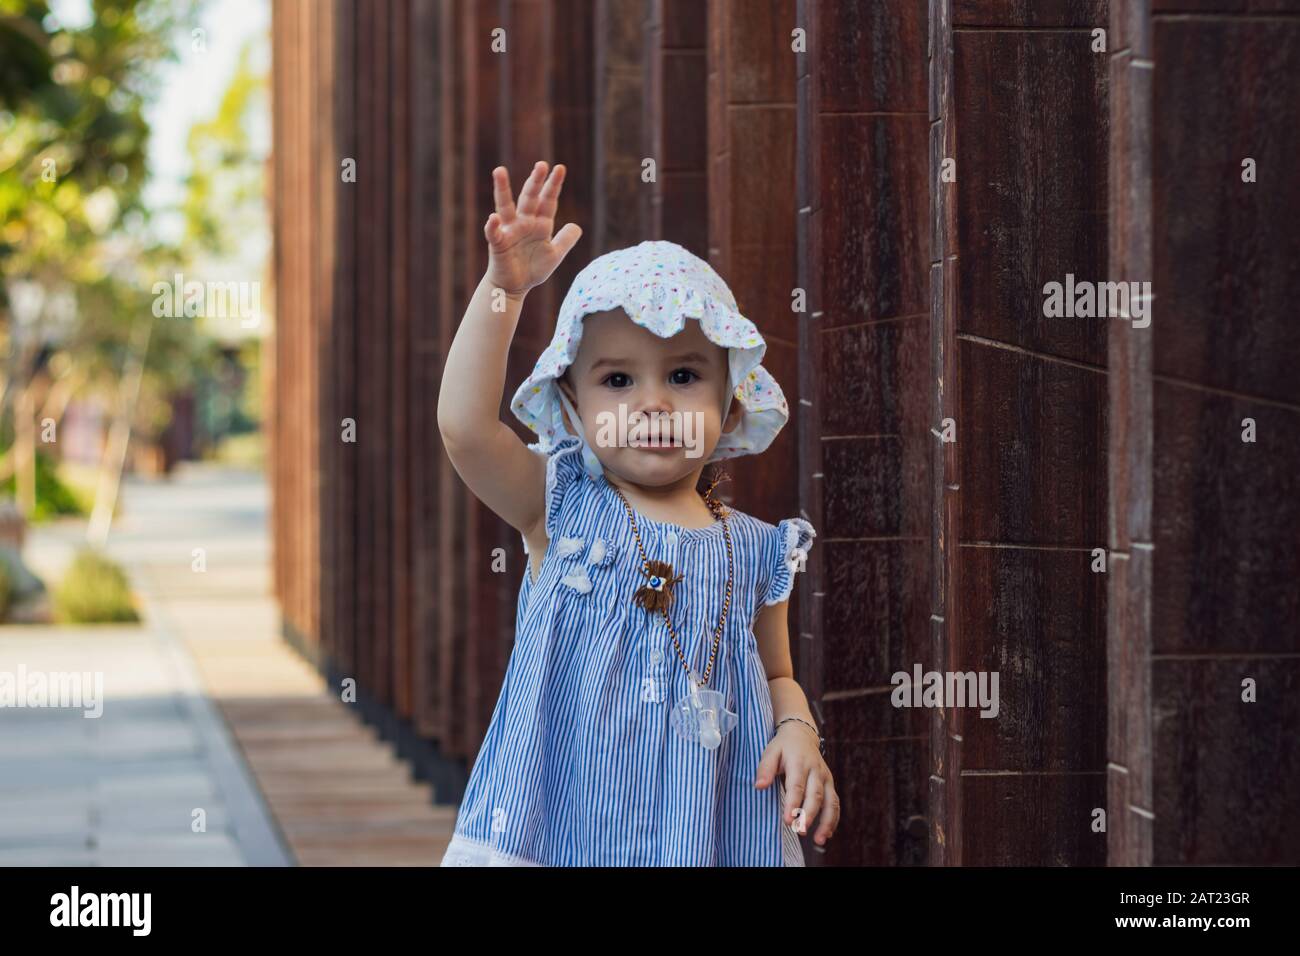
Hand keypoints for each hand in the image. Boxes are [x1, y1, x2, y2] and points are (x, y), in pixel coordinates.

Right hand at [484, 161, 582, 297]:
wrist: (515, 287)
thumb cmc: (532, 269)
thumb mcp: (554, 255)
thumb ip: (565, 240)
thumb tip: (576, 226)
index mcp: (539, 224)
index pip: (548, 201)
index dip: (553, 185)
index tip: (560, 168)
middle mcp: (524, 222)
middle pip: (529, 198)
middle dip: (535, 182)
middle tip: (542, 165)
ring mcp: (509, 231)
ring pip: (505, 206)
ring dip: (502, 189)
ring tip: (500, 171)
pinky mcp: (498, 244)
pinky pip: (494, 233)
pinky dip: (493, 226)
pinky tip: (493, 218)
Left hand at [754, 721, 839, 846]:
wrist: (801, 736)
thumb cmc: (783, 748)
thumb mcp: (771, 752)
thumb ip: (765, 768)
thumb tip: (759, 786)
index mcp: (799, 762)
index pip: (796, 785)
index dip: (793, 804)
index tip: (788, 821)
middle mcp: (815, 771)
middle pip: (815, 795)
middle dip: (809, 815)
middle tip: (800, 831)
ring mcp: (825, 778)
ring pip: (830, 801)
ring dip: (826, 821)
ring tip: (818, 840)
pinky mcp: (830, 784)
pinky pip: (834, 803)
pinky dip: (833, 819)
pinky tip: (826, 834)